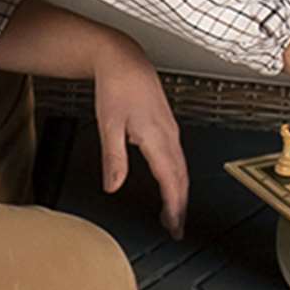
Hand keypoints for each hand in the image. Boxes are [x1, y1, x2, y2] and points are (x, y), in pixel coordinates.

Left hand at [92, 54, 188, 237]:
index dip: (174, 207)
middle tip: (176, 229)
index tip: (175, 226)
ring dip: (180, 194)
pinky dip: (177, 178)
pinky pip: (177, 159)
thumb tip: (114, 186)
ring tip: (173, 214)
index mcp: (157, 138)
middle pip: (181, 179)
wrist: (124, 60)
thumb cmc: (116, 87)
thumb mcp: (108, 125)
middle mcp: (169, 136)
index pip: (171, 181)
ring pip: (182, 170)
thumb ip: (114, 158)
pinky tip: (170, 184)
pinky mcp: (168, 127)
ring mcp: (171, 131)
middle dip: (180, 207)